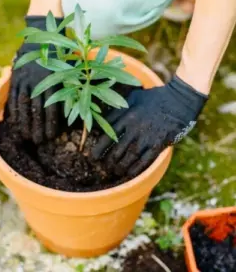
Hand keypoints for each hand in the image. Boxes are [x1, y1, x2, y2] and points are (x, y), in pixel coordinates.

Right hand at [8, 16, 63, 143]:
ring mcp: (25, 79)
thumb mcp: (69, 69)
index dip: (52, 123)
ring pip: (24, 105)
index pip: (52, 107)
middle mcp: (38, 81)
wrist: (42, 35)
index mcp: (54, 80)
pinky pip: (13, 96)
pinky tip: (15, 122)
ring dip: (25, 122)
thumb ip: (72, 87)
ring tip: (26, 136)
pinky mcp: (16, 77)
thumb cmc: (60, 55)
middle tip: (38, 142)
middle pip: (37, 109)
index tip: (52, 136)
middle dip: (38, 127)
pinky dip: (14, 110)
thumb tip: (78, 108)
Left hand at [91, 75, 207, 176]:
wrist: (179, 100)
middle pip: (116, 150)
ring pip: (129, 157)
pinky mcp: (159, 143)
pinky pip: (145, 160)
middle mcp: (134, 127)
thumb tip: (103, 122)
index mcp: (126, 116)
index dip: (98, 149)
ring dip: (120, 167)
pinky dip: (135, 169)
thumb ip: (117, 110)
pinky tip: (129, 173)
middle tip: (104, 167)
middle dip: (108, 162)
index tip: (92, 157)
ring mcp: (147, 136)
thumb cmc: (153, 98)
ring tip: (115, 171)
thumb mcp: (132, 98)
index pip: (107, 136)